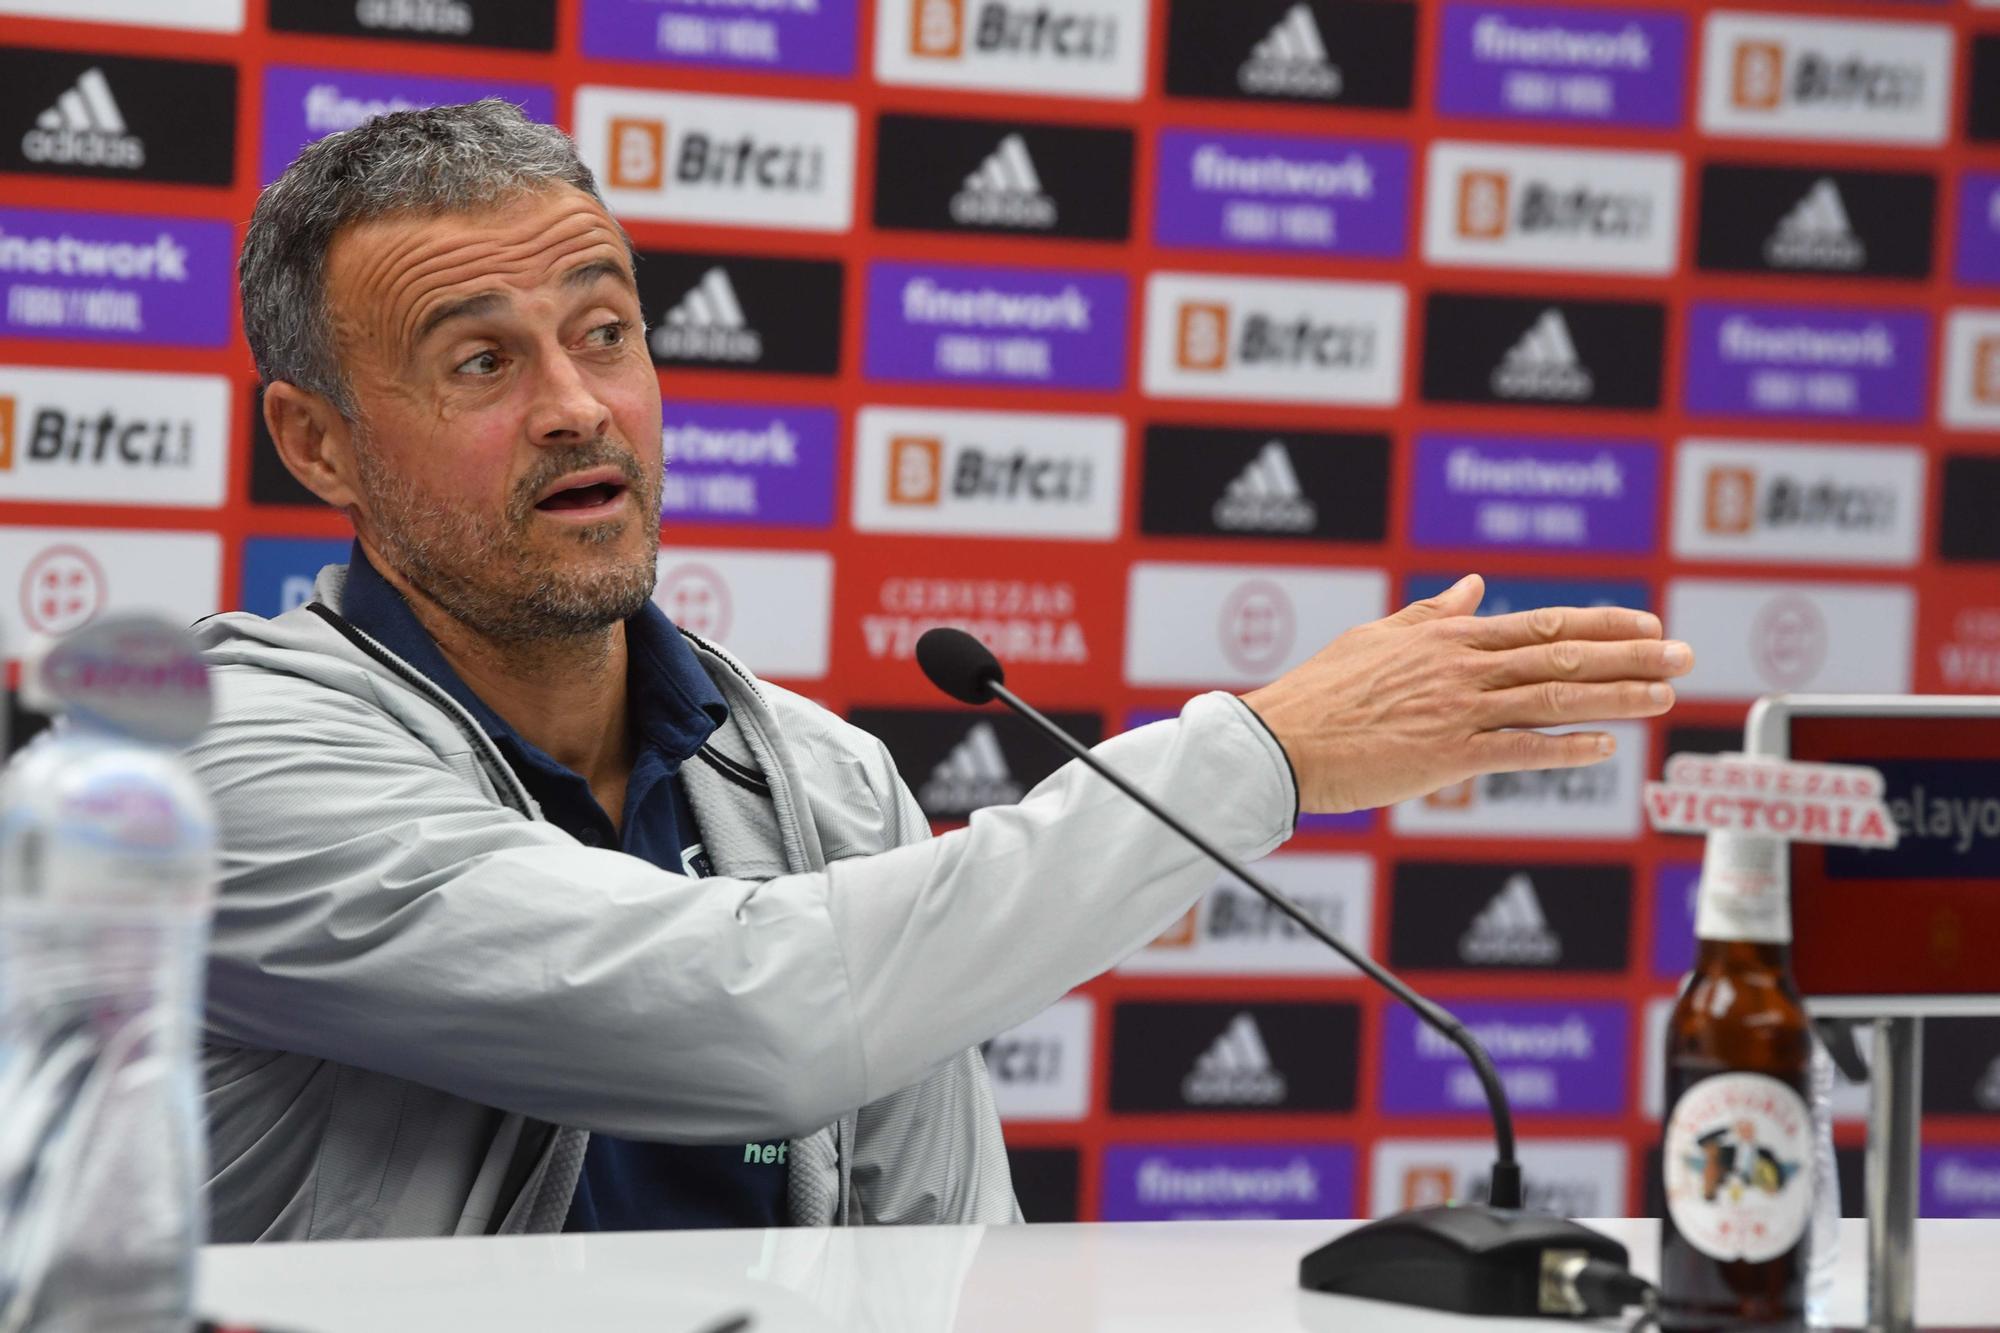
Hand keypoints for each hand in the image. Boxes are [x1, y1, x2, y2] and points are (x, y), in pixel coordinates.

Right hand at [1240, 574, 1691, 814]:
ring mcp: (1459, 710)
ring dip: (1617, 698)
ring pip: (1554, 698)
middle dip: (1631, 655)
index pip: (1540, 624)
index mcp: (1447, 638)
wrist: (1283, 741)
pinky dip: (1567, 748)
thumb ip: (1431, 616)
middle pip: (1563, 654)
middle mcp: (1462, 668)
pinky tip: (1606, 749)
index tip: (1647, 623)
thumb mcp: (1375, 639)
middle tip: (1684, 656)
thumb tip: (1473, 588)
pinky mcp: (1448, 755)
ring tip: (1664, 699)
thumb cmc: (1320, 693)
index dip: (1601, 623)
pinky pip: (1521, 750)